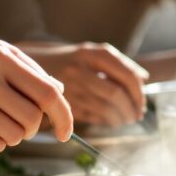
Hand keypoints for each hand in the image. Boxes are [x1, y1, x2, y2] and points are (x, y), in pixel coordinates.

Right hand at [20, 41, 148, 127]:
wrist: (31, 65)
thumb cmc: (71, 61)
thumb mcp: (92, 53)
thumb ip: (119, 63)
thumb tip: (144, 78)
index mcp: (91, 53)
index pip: (125, 74)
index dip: (139, 92)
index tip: (143, 102)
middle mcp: (80, 68)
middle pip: (115, 93)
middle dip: (131, 108)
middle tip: (137, 115)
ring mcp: (69, 86)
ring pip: (104, 108)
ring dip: (121, 118)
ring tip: (126, 119)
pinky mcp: (63, 103)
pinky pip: (91, 116)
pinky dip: (106, 121)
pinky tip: (110, 121)